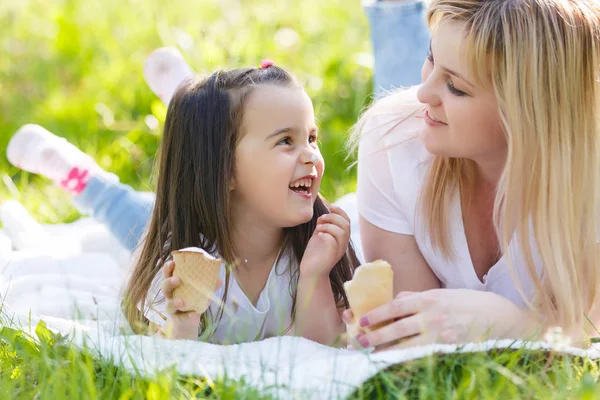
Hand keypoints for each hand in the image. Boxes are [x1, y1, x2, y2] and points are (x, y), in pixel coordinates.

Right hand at [158, 260, 221, 339]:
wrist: (191, 319)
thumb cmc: (194, 298)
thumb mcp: (202, 290)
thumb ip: (209, 285)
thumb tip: (219, 280)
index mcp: (175, 284)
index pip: (168, 274)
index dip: (168, 268)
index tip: (172, 262)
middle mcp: (170, 295)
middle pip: (164, 287)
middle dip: (169, 282)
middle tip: (177, 280)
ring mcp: (172, 308)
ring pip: (169, 304)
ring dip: (174, 302)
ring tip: (182, 302)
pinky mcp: (177, 319)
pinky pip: (181, 318)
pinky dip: (188, 316)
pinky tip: (194, 315)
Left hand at [300, 204, 350, 277]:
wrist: (310, 271)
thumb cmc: (314, 254)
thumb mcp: (320, 236)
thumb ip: (324, 226)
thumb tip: (323, 214)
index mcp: (341, 239)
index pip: (347, 221)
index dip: (340, 211)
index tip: (329, 206)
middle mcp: (343, 244)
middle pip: (346, 225)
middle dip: (333, 217)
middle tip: (321, 218)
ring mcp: (338, 250)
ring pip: (341, 232)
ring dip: (328, 225)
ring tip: (318, 227)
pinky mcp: (331, 255)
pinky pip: (332, 240)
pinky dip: (325, 234)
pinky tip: (318, 235)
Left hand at [343, 289, 534, 350]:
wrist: (502, 318)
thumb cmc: (469, 303)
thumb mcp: (443, 294)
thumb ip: (419, 298)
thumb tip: (396, 300)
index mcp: (429, 298)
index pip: (395, 306)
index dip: (376, 314)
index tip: (361, 321)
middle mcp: (433, 316)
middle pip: (396, 328)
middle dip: (374, 336)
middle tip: (358, 342)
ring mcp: (441, 335)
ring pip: (407, 345)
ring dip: (386, 351)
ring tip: (370, 356)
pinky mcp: (449, 350)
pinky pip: (422, 356)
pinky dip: (407, 361)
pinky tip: (395, 365)